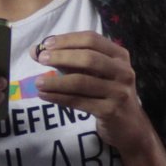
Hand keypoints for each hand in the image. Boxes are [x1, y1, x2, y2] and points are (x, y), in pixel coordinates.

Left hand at [31, 31, 152, 152]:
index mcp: (119, 55)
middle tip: (40, 59)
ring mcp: (118, 92)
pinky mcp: (110, 111)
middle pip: (89, 58)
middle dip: (61, 57)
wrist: (129, 126)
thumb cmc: (107, 93)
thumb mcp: (95, 73)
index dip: (67, 40)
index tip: (46, 44)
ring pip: (81, 82)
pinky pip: (79, 101)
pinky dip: (58, 97)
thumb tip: (36, 50)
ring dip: (56, 81)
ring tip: (37, 82)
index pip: (92, 39)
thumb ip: (70, 61)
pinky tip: (44, 95)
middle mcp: (123, 71)